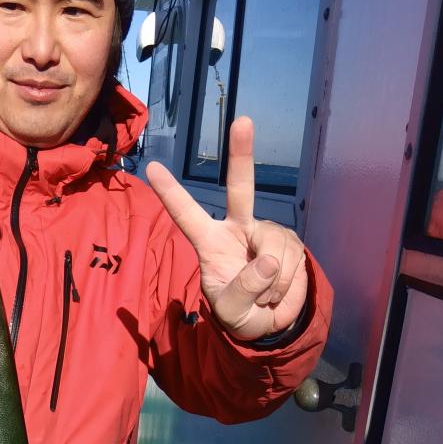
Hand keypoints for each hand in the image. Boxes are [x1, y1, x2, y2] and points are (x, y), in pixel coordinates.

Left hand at [146, 117, 307, 341]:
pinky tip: (279, 290)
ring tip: (265, 295)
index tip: (152, 168)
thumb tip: (266, 261)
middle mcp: (237, 229)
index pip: (186, 215)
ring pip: (272, 244)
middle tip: (242, 120)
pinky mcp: (290, 242)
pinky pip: (291, 257)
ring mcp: (265, 232)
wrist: (272, 324)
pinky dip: (287, 281)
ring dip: (272, 279)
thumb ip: (243, 290)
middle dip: (242, 154)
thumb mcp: (232, 311)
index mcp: (210, 242)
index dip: (170, 193)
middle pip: (239, 188)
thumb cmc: (241, 314)